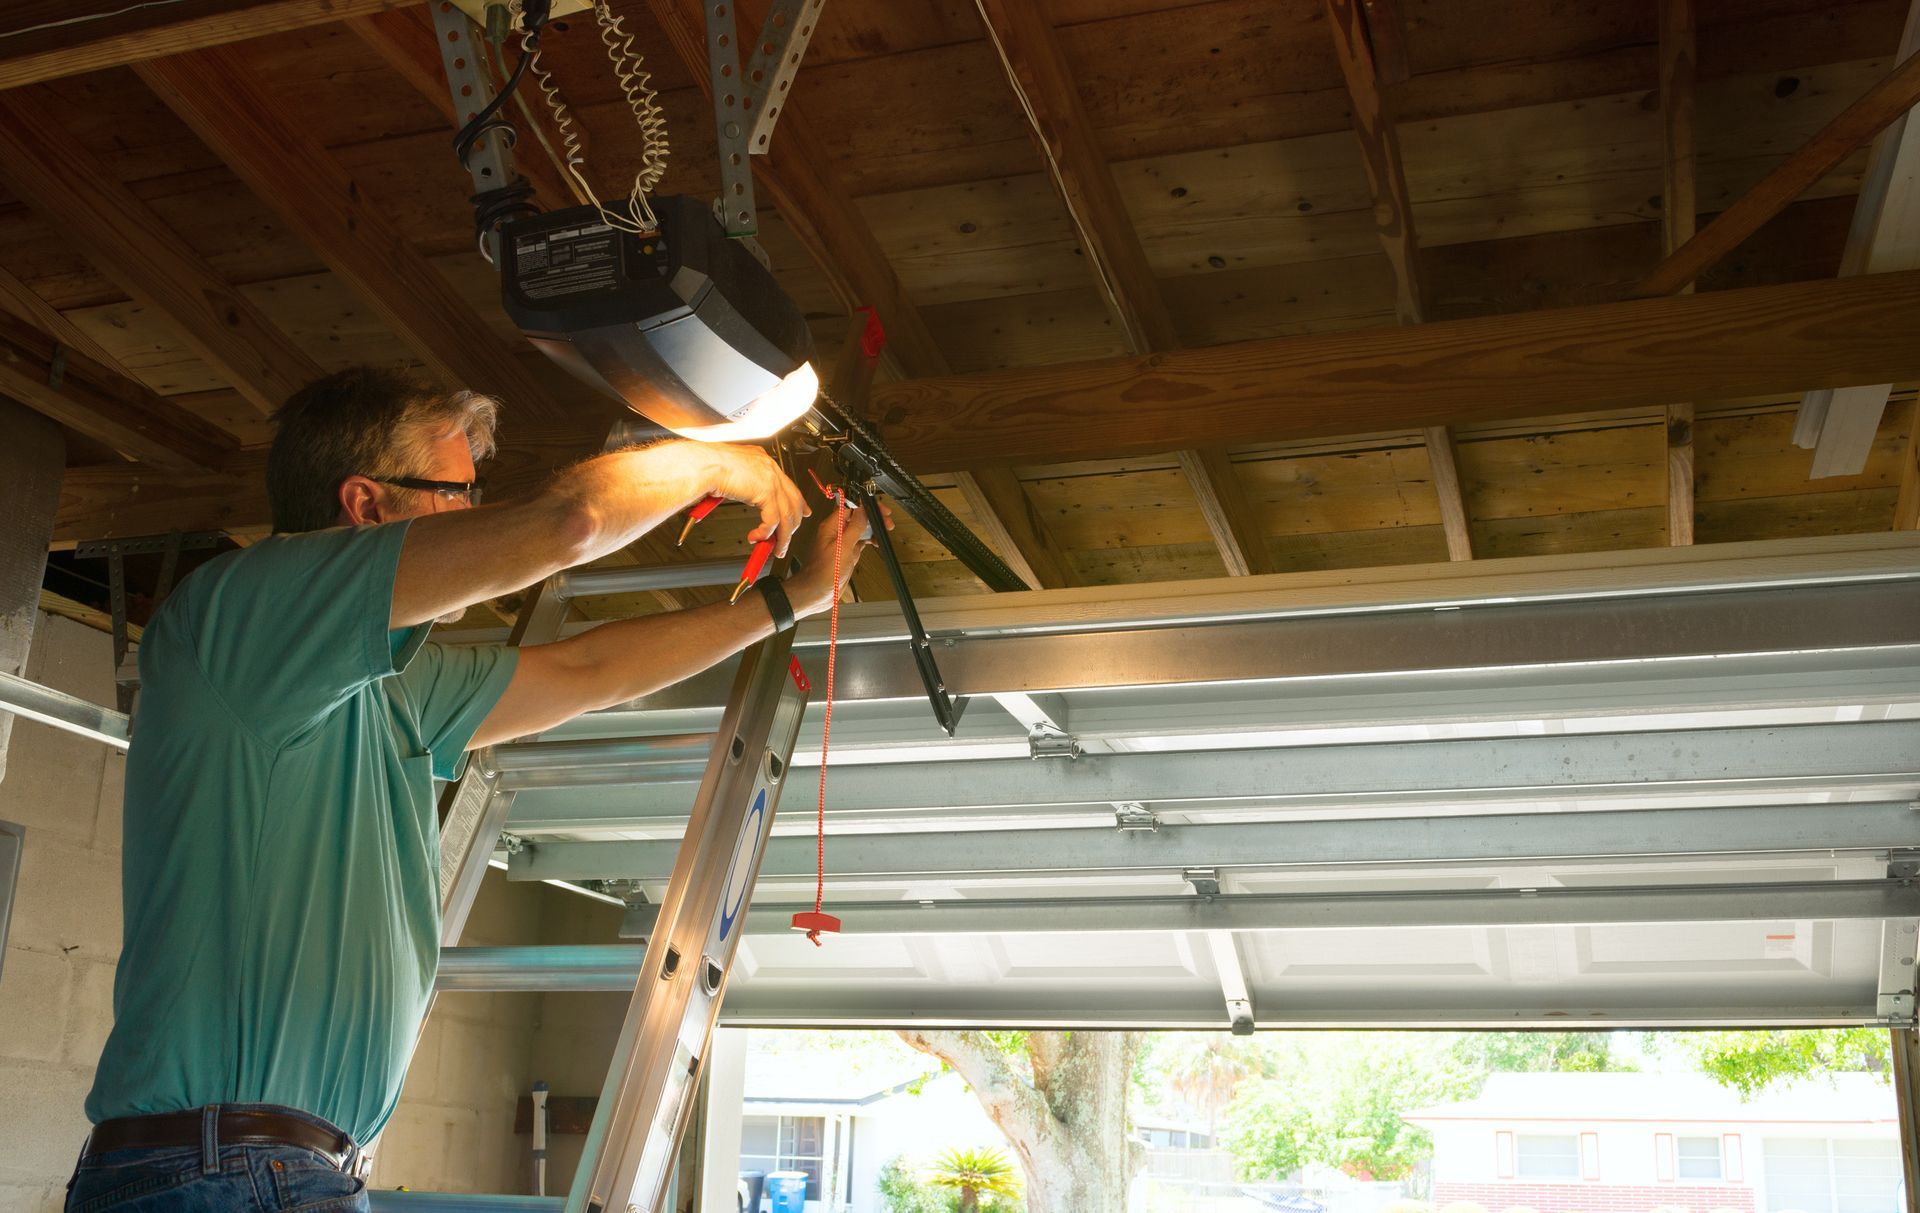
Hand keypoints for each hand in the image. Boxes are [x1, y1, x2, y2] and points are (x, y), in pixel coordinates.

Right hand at [693, 443, 808, 555]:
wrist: (701, 464)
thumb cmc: (706, 466)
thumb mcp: (732, 473)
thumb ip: (744, 484)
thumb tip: (747, 496)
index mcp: (762, 460)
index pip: (788, 484)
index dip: (797, 502)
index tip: (802, 513)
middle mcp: (770, 468)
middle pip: (793, 501)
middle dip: (793, 525)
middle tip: (786, 540)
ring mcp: (770, 479)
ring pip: (786, 514)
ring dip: (782, 537)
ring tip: (776, 549)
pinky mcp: (765, 491)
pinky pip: (772, 520)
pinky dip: (765, 533)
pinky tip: (756, 537)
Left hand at [788, 497, 892, 616]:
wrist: (817, 592)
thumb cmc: (823, 573)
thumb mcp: (843, 548)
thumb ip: (854, 528)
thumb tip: (862, 511)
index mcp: (832, 527)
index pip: (851, 508)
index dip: (866, 507)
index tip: (879, 510)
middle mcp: (837, 533)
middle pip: (858, 517)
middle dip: (873, 517)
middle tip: (886, 521)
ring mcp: (842, 543)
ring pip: (861, 529)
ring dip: (873, 528)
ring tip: (885, 529)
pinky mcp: (847, 553)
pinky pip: (860, 542)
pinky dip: (870, 540)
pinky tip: (877, 542)